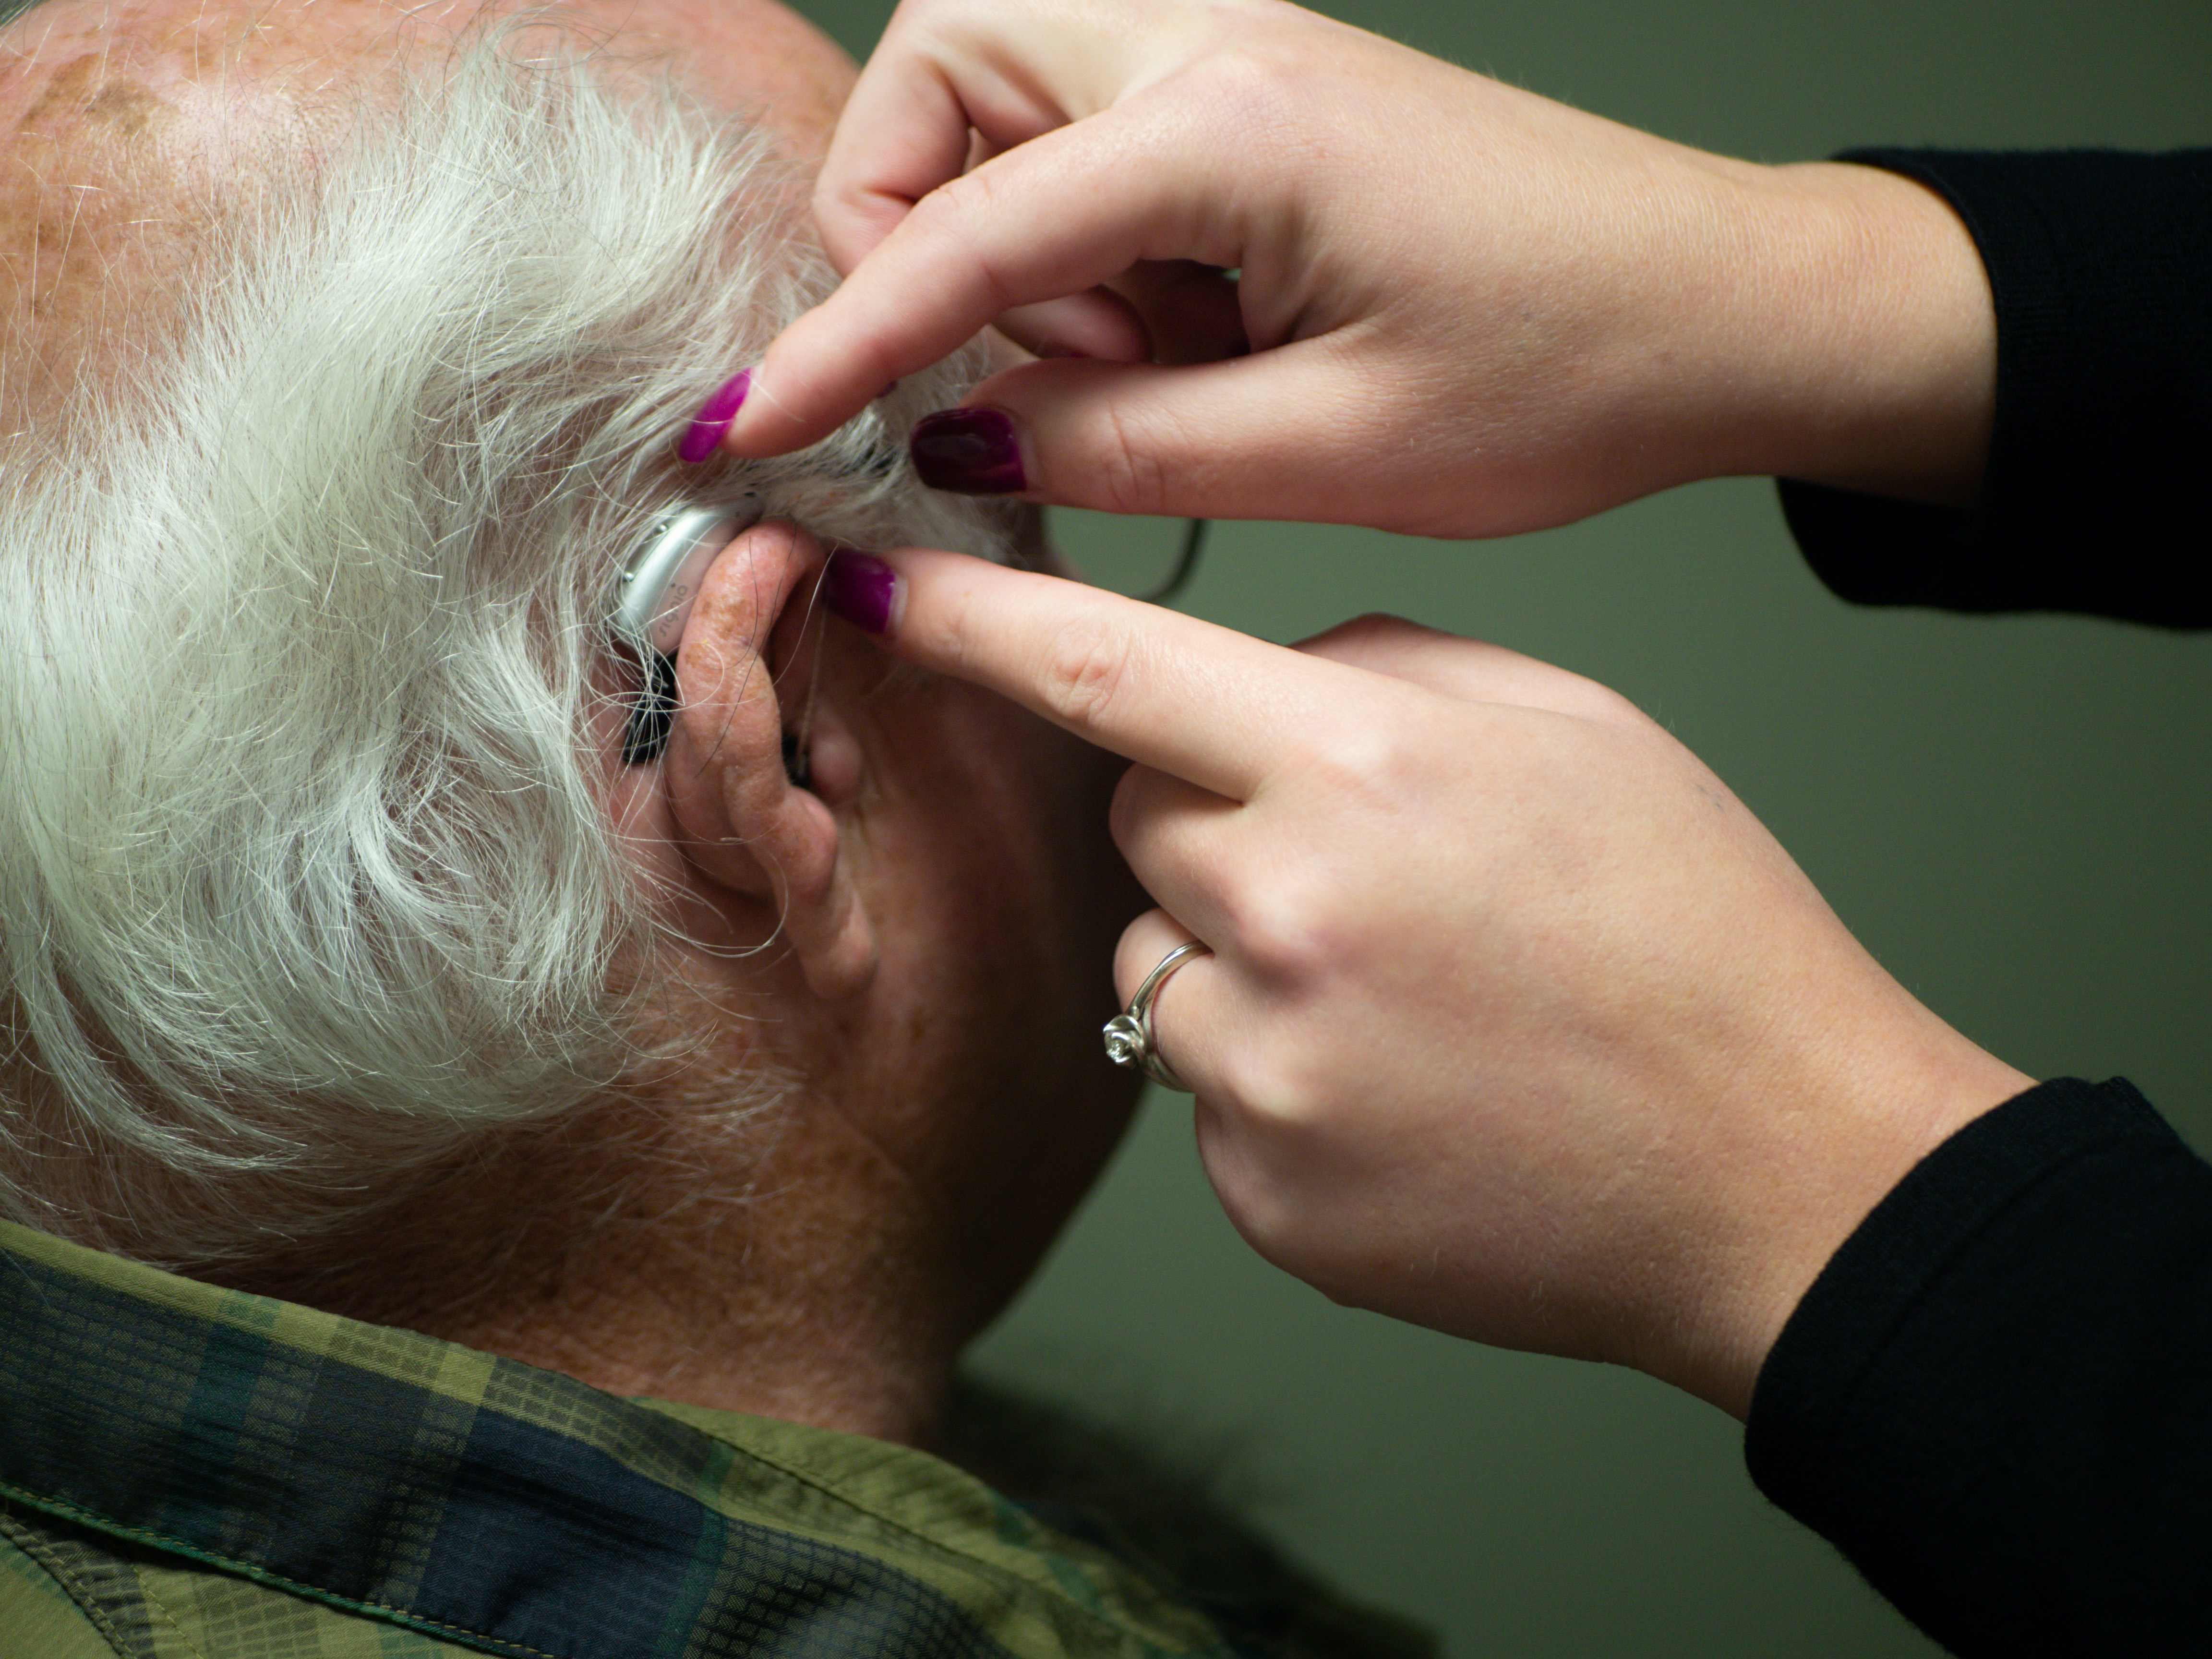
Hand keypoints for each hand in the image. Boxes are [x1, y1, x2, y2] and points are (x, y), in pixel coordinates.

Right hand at [713, 0, 1996, 529]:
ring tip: (1158, 370)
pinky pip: (1092, 149)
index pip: (962, 230)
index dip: (838, 342)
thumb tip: (958, 438)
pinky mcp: (1257, 102)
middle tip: (1027, 369)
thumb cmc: (1573, 370)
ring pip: (1003, 106)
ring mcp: (1236, 56)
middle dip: (919, 225)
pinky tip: (1199, 342)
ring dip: (1019, 250)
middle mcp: (1215, 43)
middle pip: (940, 74)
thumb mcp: (1326, 453)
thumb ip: (1113, 448)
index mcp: (1231, 122)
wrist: (1725, 309)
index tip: (744, 424)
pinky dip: (1096, 255)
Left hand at [820, 547, 2029, 1414]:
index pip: (1104, 668)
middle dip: (1205, 825)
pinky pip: (1199, 1092)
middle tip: (1359, 872)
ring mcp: (1263, 1069)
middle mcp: (1285, 913)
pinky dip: (1271, 1080)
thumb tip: (1261, 676)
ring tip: (1402, 1001)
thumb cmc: (1697, 937)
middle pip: (1132, 823)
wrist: (1781, 1172)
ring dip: (1235, 961)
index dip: (972, 619)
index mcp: (1361, 767)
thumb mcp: (1571, 726)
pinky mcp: (1260, 1192)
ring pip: (1154, 961)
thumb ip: (1382, 667)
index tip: (875, 583)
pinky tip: (1401, 1093)